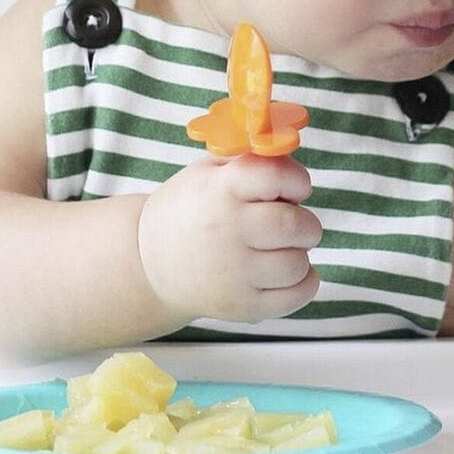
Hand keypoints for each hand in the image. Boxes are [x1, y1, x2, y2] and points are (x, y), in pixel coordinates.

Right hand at [136, 154, 321, 326]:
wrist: (148, 260)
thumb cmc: (190, 207)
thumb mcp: (209, 170)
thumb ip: (252, 157)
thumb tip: (294, 147)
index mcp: (219, 191)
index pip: (277, 177)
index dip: (296, 180)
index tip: (294, 188)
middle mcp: (227, 232)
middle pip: (295, 225)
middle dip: (304, 222)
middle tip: (290, 222)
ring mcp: (233, 274)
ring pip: (298, 264)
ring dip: (299, 253)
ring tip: (280, 248)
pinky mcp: (241, 306)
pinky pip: (295, 295)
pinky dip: (304, 282)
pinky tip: (287, 271)